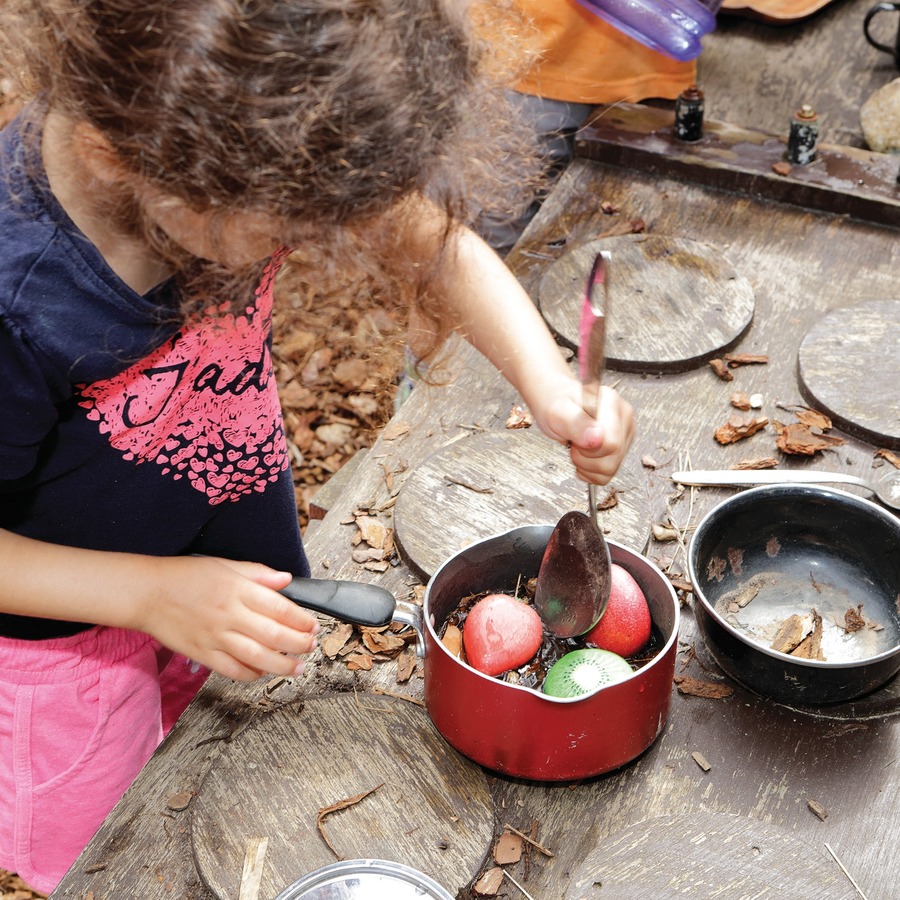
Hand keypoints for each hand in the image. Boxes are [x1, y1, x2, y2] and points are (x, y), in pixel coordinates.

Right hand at [130, 555, 319, 681]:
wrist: (146, 593)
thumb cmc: (185, 576)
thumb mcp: (225, 565)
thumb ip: (258, 573)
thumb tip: (286, 580)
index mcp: (237, 589)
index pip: (279, 608)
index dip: (301, 620)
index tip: (313, 625)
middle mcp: (229, 614)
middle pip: (273, 635)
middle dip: (298, 644)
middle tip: (311, 646)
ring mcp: (215, 637)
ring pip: (256, 657)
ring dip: (282, 665)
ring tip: (297, 667)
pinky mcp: (202, 654)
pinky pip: (231, 669)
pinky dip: (251, 674)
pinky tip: (263, 672)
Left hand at [532, 378, 634, 484]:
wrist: (555, 404)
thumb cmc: (556, 404)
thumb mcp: (557, 412)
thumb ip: (576, 424)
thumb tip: (597, 439)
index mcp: (611, 404)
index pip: (611, 444)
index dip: (589, 449)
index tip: (575, 439)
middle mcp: (622, 418)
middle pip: (613, 459)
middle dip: (586, 458)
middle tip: (574, 442)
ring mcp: (623, 434)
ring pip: (611, 469)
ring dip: (587, 465)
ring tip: (578, 447)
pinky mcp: (620, 449)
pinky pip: (607, 474)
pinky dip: (590, 471)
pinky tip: (583, 457)